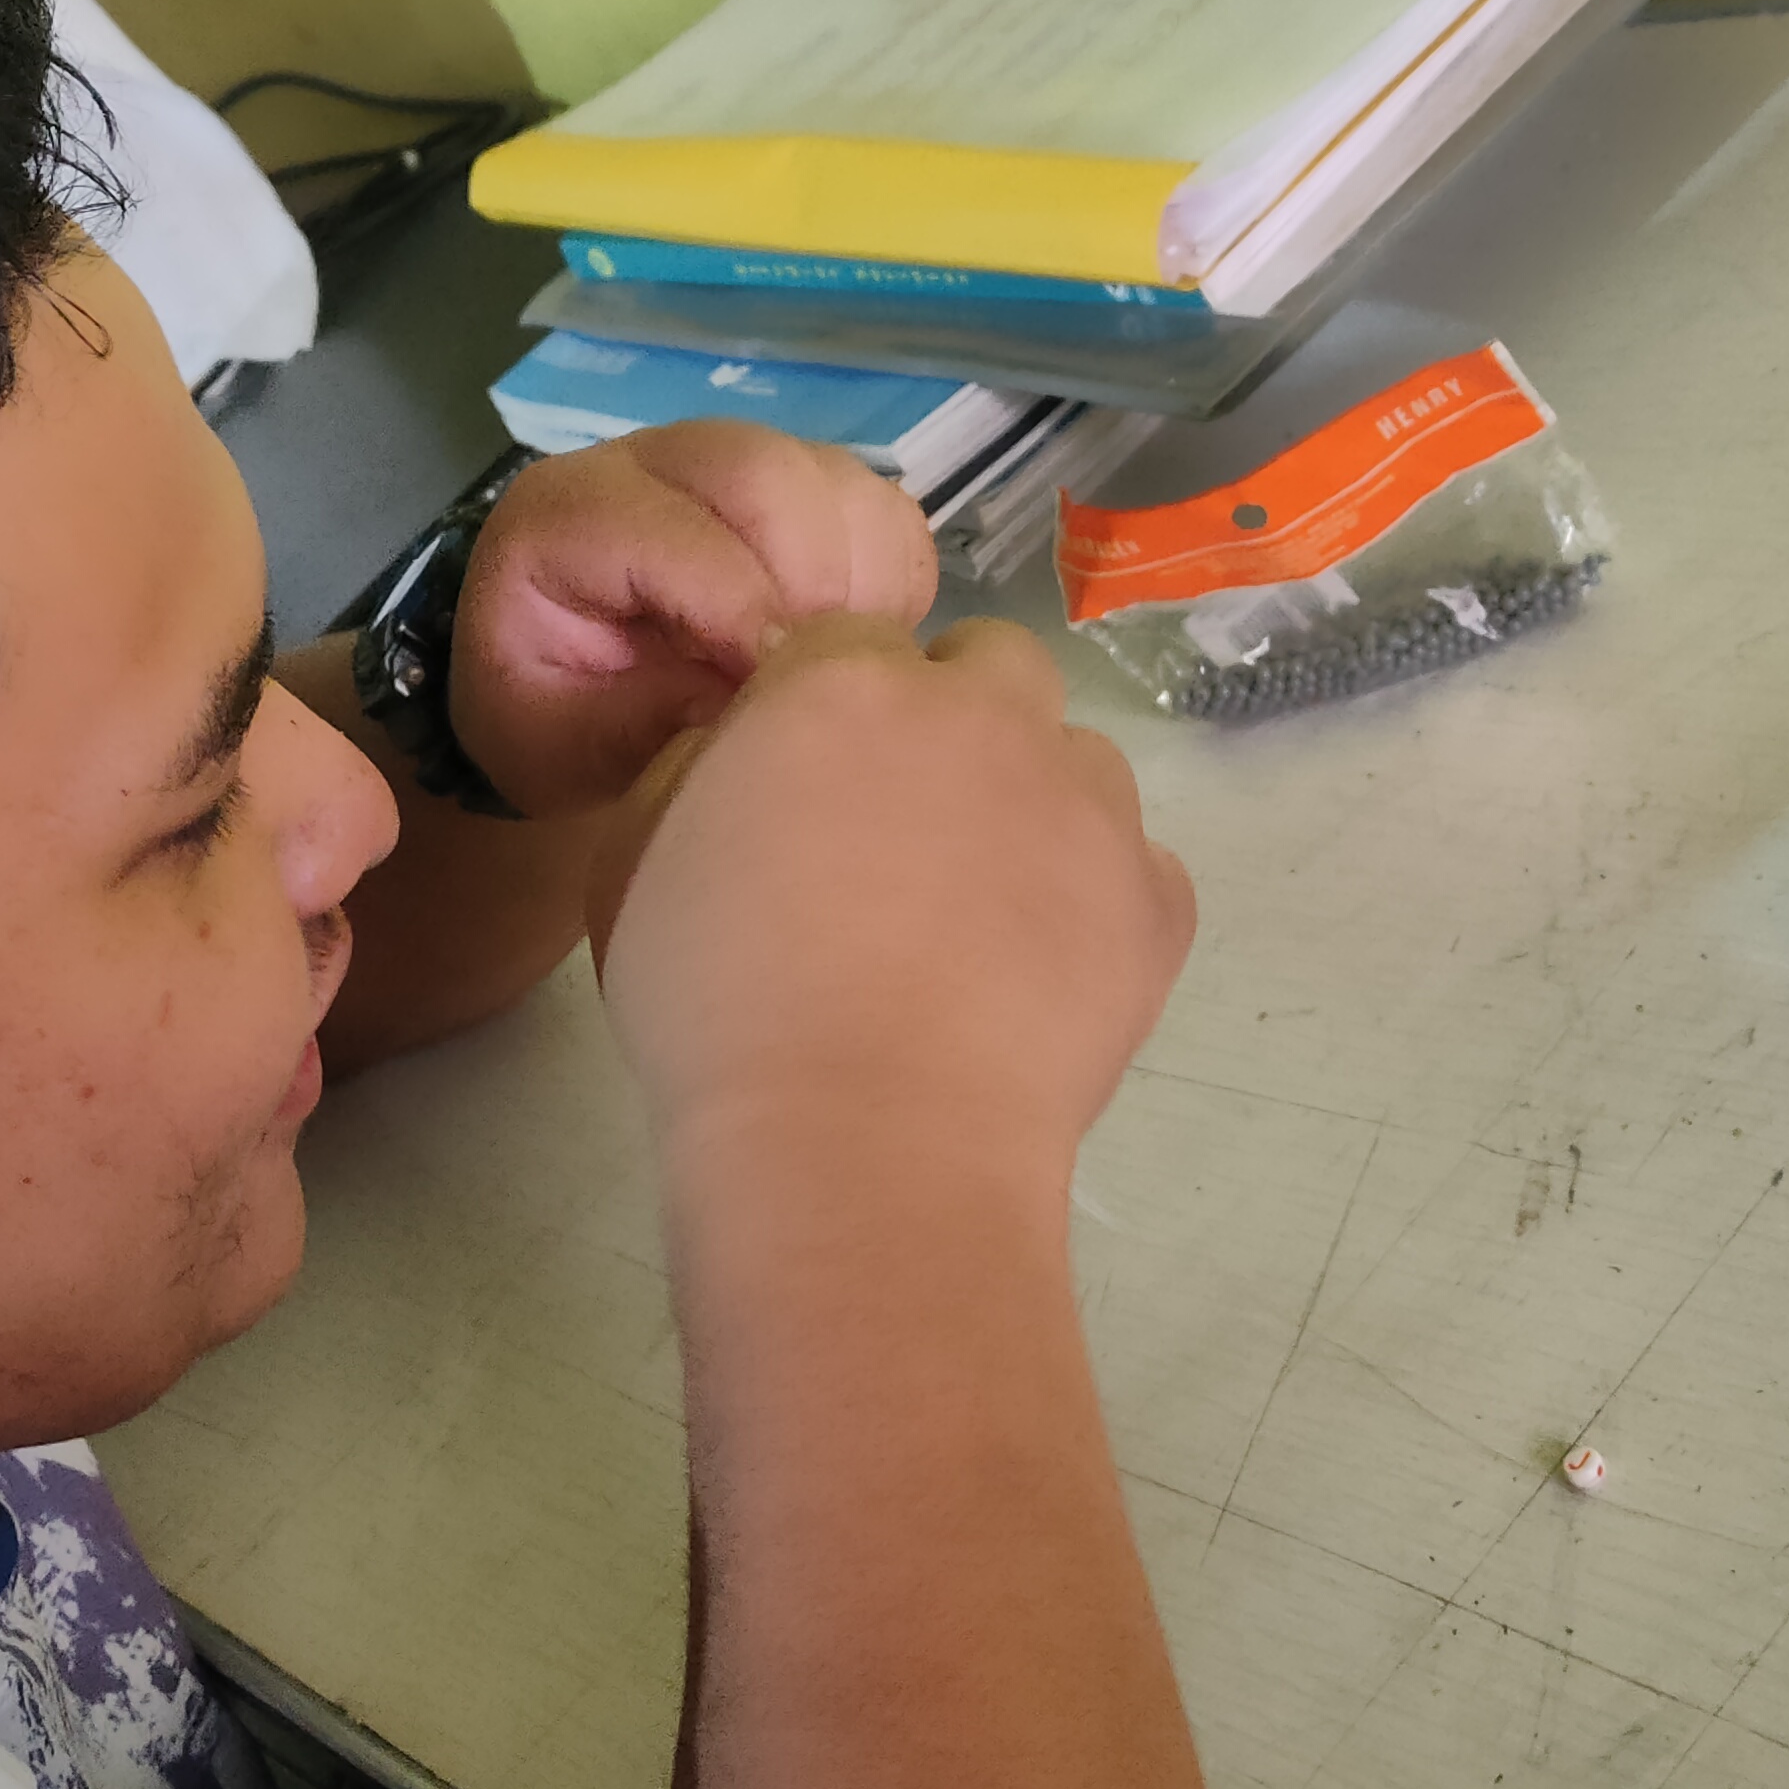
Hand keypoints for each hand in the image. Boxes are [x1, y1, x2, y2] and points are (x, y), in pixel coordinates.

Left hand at [447, 422, 940, 818]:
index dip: (739, 611)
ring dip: (857, 580)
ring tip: (834, 667)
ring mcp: (735, 464)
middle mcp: (652, 463)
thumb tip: (732, 702)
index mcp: (566, 512)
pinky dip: (888, 579)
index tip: (770, 693)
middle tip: (815, 678)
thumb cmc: (545, 719)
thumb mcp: (554, 748)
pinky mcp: (802, 488)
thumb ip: (628, 725)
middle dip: (810, 579)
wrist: (557, 690)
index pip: (674, 531)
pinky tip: (854, 643)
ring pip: (833, 479)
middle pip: (763, 471)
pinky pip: (879, 507)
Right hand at [587, 613, 1195, 1183]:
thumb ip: (689, 771)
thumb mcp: (631, 866)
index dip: (826, 711)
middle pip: (988, 664)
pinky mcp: (1156, 898)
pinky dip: (1096, 904)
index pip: (848, 641)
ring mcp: (1088, 803)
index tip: (809, 789)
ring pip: (1075, 759)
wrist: (864, 1147)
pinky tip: (1037, 979)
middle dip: (954, 719)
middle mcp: (983, 715)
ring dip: (1033, 804)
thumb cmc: (718, 1014)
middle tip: (904, 831)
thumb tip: (736, 751)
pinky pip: (1136, 867)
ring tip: (980, 915)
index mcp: (844, 685)